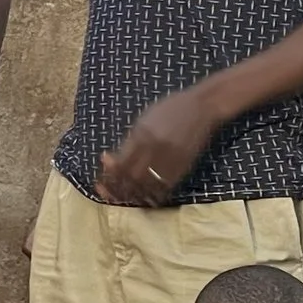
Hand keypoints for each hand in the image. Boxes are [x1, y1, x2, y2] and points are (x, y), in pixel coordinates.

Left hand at [97, 87, 220, 206]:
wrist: (201, 107)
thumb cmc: (169, 109)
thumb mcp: (143, 120)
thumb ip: (130, 141)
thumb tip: (112, 159)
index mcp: (143, 135)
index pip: (121, 162)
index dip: (109, 174)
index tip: (101, 177)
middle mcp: (156, 149)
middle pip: (131, 177)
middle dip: (116, 187)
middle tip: (107, 191)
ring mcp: (171, 159)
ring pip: (147, 185)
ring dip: (132, 193)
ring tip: (122, 196)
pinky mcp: (184, 166)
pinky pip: (165, 186)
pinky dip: (152, 194)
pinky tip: (143, 196)